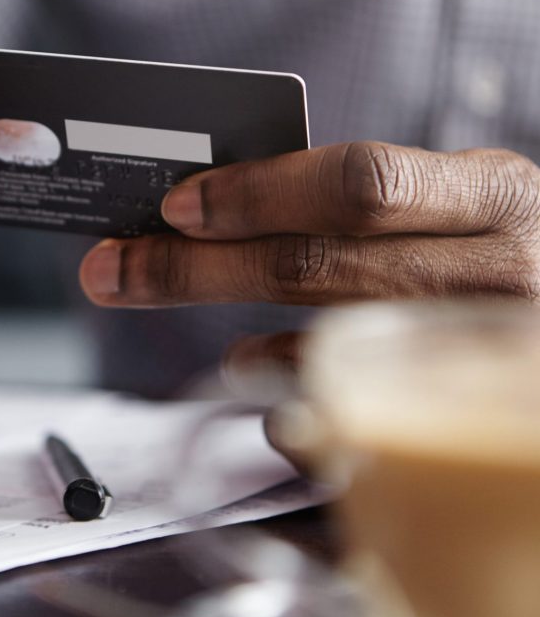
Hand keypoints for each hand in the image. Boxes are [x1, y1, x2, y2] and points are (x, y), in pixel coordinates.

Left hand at [79, 141, 539, 380]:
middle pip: (316, 268)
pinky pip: (350, 423)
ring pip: (323, 351)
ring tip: (152, 294)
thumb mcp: (466, 199)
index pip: (361, 185)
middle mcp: (498, 278)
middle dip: (193, 269)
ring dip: (221, 328)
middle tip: (115, 268)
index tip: (175, 204)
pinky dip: (283, 392)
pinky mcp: (460, 431)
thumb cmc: (506, 250)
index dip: (257, 194)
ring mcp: (481, 362)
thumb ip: (375, 201)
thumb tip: (221, 200)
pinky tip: (253, 371)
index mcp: (495, 198)